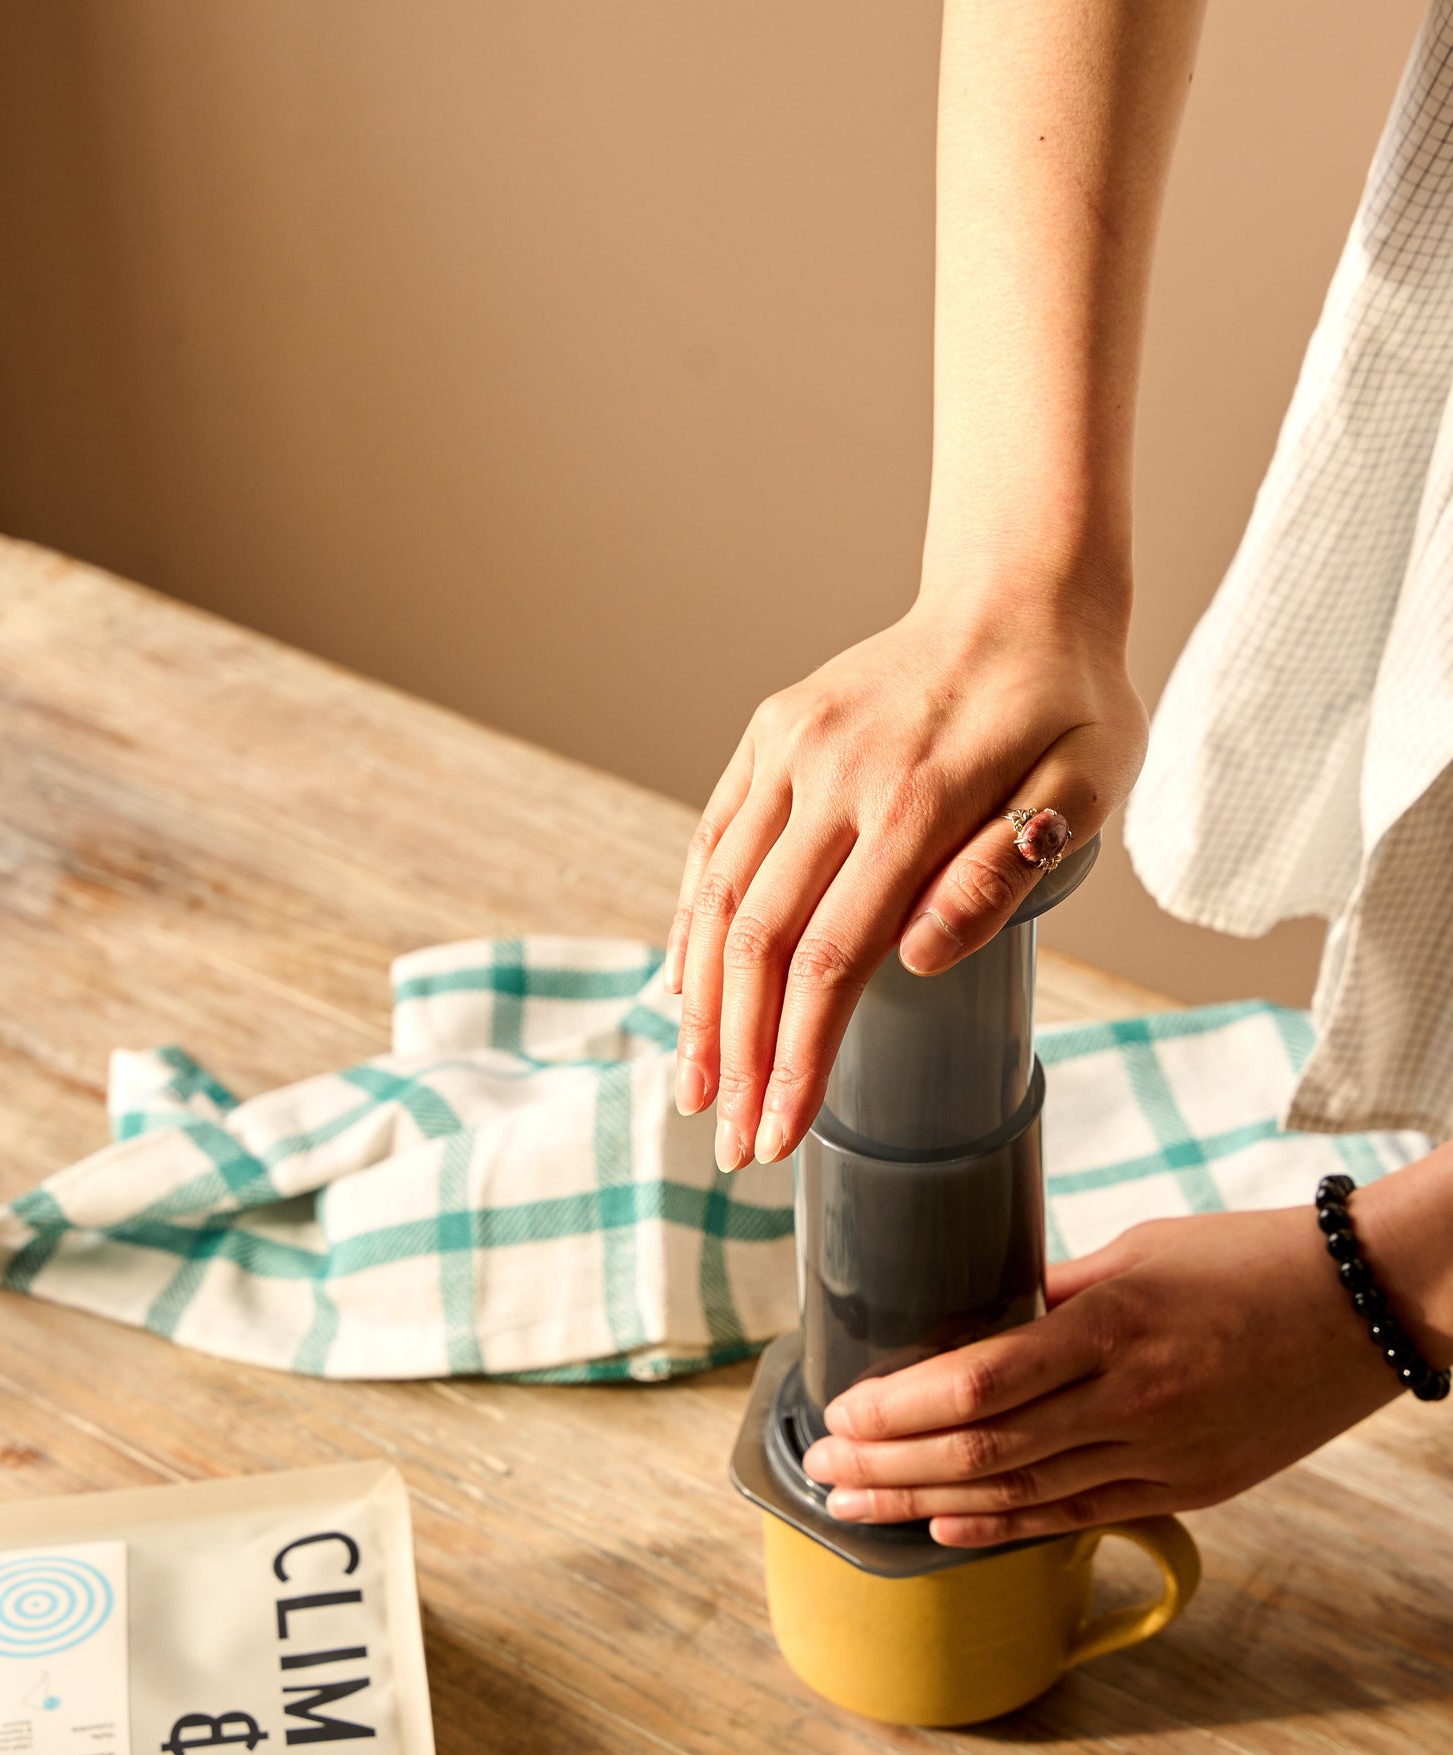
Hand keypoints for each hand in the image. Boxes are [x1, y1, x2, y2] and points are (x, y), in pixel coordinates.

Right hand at [664, 595, 1144, 1171]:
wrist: (1020, 591)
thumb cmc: (1069, 702)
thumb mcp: (1089, 783)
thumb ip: (1006, 871)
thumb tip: (919, 957)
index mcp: (917, 797)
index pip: (833, 959)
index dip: (798, 1059)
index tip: (781, 1137)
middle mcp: (832, 771)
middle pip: (760, 942)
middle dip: (739, 1057)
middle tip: (733, 1144)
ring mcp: (790, 747)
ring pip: (719, 898)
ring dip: (699, 1006)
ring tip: (694, 1089)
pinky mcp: (769, 734)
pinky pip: (714, 841)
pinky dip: (691, 922)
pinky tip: (684, 991)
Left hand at [802, 1208, 1404, 1545]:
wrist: (1364, 1309)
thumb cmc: (1244, 1259)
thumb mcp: (1135, 1251)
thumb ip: (1050, 1292)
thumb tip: (971, 1317)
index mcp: (1110, 1324)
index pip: (977, 1380)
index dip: (896, 1408)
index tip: (839, 1412)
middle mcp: (1130, 1400)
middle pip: (981, 1449)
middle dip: (886, 1466)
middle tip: (819, 1470)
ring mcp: (1160, 1454)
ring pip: (1017, 1494)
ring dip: (922, 1505)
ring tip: (854, 1508)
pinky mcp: (1186, 1489)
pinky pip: (1075, 1515)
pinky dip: (1000, 1526)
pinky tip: (942, 1528)